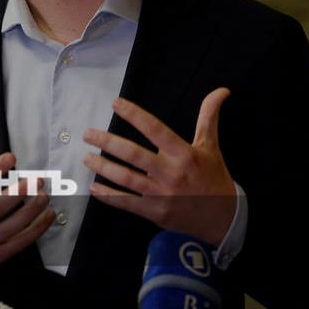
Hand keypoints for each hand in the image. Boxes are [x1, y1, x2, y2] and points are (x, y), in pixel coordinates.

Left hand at [82, 87, 235, 246]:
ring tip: (86, 157)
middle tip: (88, 134)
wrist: (222, 218)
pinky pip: (126, 202)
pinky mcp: (155, 212)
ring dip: (103, 167)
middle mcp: (171, 172)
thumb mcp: (211, 146)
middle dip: (107, 143)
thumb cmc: (213, 177)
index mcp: (183, 153)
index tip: (115, 104)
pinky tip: (94, 186)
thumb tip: (221, 90)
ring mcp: (161, 194)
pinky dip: (108, 195)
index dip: (134, 115)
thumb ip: (209, 117)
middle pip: (133, 154)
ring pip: (126, 178)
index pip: (155, 129)